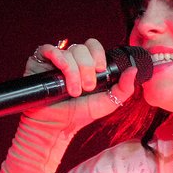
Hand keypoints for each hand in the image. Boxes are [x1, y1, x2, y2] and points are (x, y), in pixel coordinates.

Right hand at [23, 38, 138, 133]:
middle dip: (88, 67)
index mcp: (86, 65)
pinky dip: (60, 62)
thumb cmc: (79, 114)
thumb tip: (133, 71)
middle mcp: (71, 59)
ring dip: (75, 72)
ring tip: (73, 92)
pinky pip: (51, 50)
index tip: (101, 71)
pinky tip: (62, 80)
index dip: (98, 55)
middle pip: (83, 48)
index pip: (93, 46)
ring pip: (70, 51)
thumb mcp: (107, 103)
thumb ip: (123, 89)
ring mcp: (55, 59)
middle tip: (87, 88)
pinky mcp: (39, 62)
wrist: (56, 127)